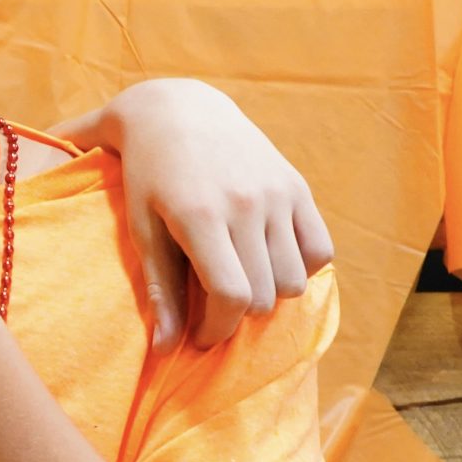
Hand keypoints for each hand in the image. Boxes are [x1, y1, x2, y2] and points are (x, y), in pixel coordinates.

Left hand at [73, 80, 333, 349]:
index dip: (217, 329)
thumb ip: (159, 289)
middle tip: (212, 308)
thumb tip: (166, 350)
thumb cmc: (146, 175)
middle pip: (264, 295)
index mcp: (200, 215)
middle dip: (237, 315)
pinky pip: (320, 251)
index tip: (200, 338)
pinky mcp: (297, 186)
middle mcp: (246, 204)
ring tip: (238, 281)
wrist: (176, 110)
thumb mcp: (141, 228)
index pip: (231, 296)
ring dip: (269, 293)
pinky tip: (269, 260)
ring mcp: (277, 194)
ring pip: (295, 280)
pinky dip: (300, 268)